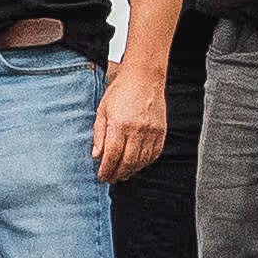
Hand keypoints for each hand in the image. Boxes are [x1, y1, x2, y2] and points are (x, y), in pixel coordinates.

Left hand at [91, 65, 166, 183]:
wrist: (144, 78)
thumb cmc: (120, 92)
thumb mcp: (102, 111)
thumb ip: (99, 135)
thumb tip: (96, 156)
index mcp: (119, 125)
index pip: (112, 155)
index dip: (106, 169)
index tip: (102, 176)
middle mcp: (137, 130)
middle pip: (128, 162)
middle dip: (118, 174)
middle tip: (111, 178)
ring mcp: (151, 132)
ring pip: (142, 161)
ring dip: (131, 171)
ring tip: (122, 173)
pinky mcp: (161, 132)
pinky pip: (154, 154)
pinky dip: (145, 163)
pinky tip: (137, 164)